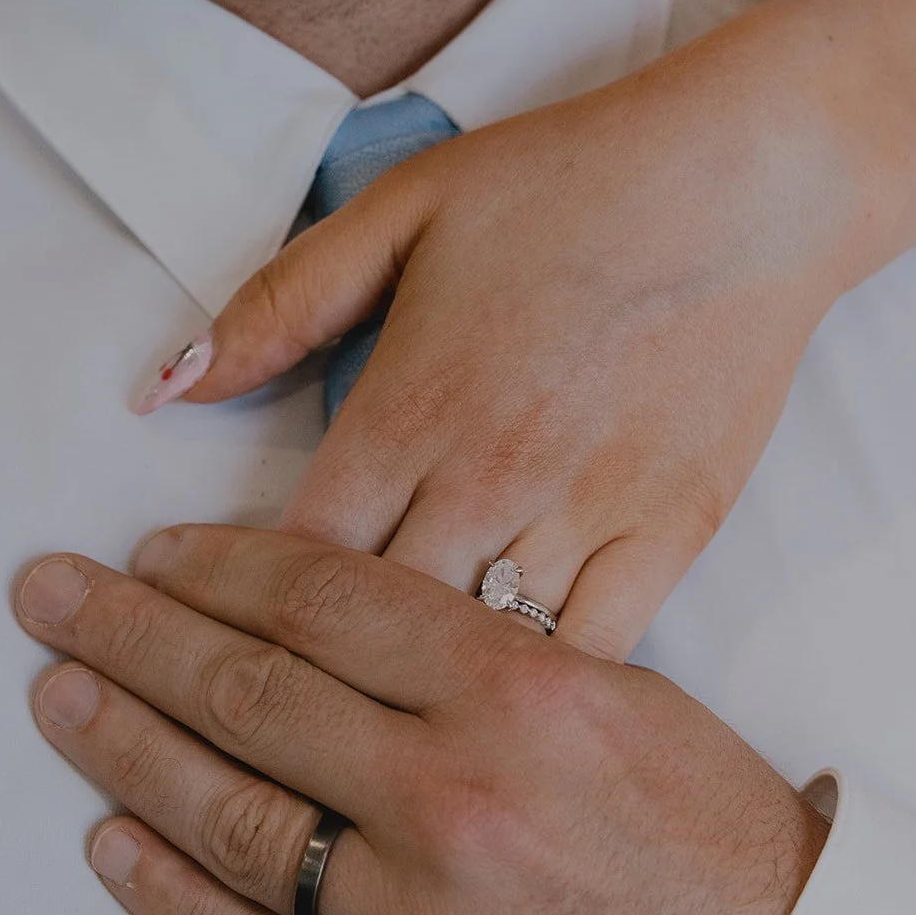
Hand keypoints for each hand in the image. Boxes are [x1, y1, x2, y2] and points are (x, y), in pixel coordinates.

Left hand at [15, 526, 827, 914]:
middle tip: (54, 598)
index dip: (221, 567)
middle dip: (133, 634)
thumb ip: (481, 658)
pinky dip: (171, 895)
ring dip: (128, 750)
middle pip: (252, 694)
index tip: (157, 551)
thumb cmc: (712, 841)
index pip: (325, 603)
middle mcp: (455, 800)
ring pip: (231, 816)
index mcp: (521, 694)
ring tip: (62, 700)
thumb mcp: (624, 699)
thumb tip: (347, 623)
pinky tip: (111, 841)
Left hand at [156, 2, 884, 660]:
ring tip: (383, 733)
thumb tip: (167, 390)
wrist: (747, 181)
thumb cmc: (570, 184)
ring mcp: (587, 516)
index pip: (291, 566)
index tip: (215, 640)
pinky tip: (511, 709)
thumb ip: (277, 305)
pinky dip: (544, 691)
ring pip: (479, 661)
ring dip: (425, 705)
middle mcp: (490, 479)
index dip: (236, 619)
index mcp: (410, 407)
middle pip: (372, 635)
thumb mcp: (400, 208)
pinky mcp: (672, 536)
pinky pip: (596, 655)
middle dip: (316, 683)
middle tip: (282, 716)